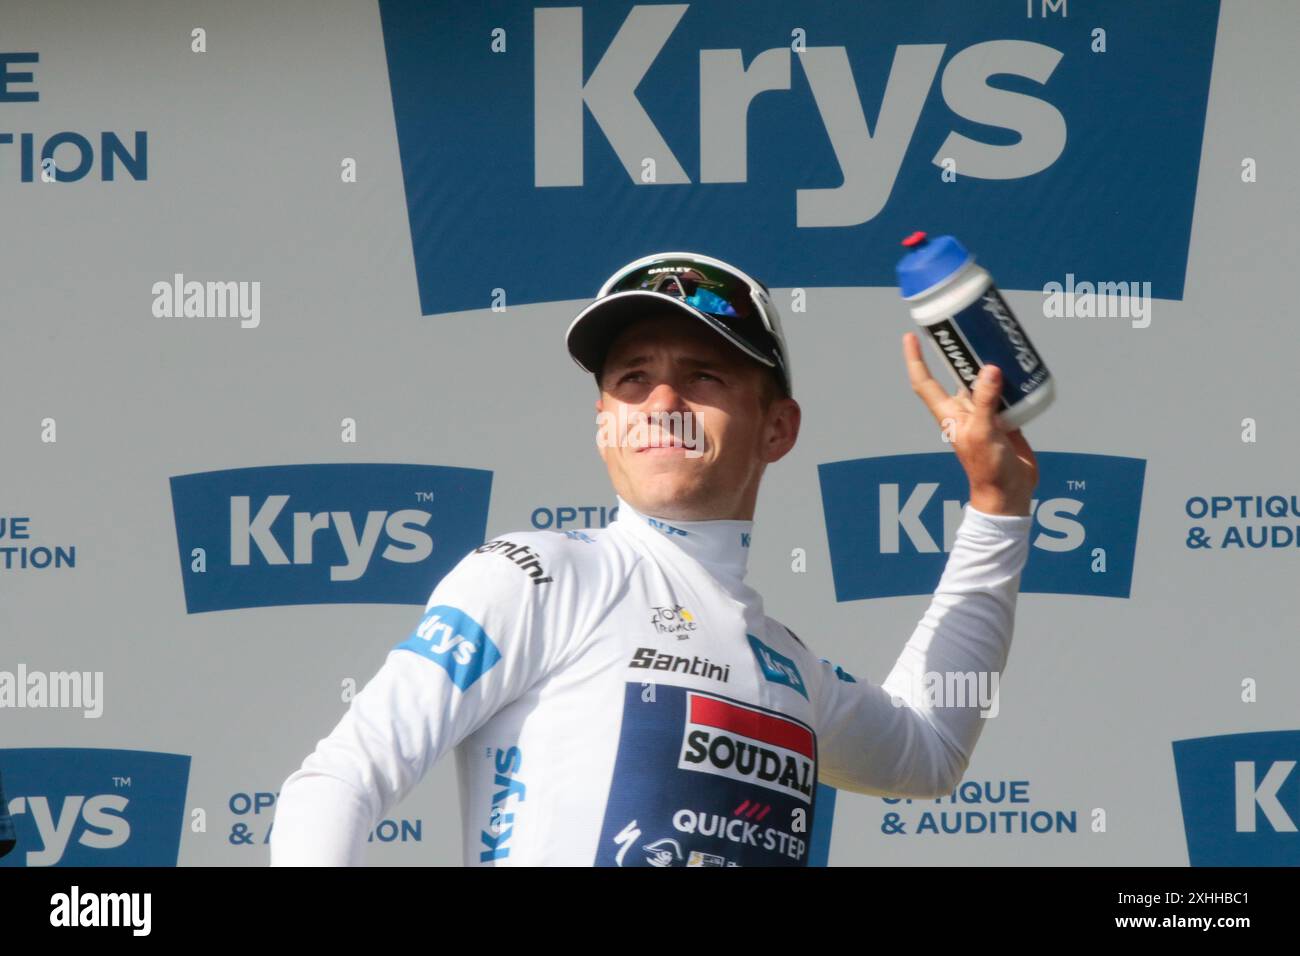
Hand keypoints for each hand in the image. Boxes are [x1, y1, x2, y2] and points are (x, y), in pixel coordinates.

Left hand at [902, 332, 1038, 516]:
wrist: (1010, 492)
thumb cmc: (987, 469)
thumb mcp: (983, 432)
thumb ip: (986, 402)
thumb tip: (989, 369)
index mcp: (949, 412)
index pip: (925, 382)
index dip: (915, 359)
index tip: (911, 336)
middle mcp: (964, 409)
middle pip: (959, 373)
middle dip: (963, 352)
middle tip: (972, 327)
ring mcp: (985, 412)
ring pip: (985, 380)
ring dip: (991, 362)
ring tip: (1001, 339)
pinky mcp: (1006, 416)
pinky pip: (1007, 390)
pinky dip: (1013, 378)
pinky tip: (1022, 364)